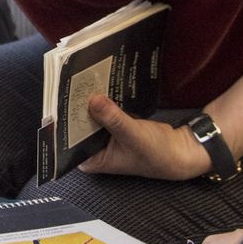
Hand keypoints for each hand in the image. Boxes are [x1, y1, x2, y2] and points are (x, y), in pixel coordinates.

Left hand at [77, 95, 211, 179]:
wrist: (179, 150)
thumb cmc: (158, 154)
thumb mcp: (133, 135)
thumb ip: (113, 119)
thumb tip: (94, 101)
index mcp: (92, 160)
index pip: (69, 141)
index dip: (66, 122)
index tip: (63, 102)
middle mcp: (94, 149)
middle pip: (78, 125)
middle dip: (78, 109)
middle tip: (73, 87)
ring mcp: (103, 137)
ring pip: (90, 116)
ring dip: (90, 103)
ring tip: (83, 83)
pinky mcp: (113, 125)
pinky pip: (103, 111)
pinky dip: (103, 102)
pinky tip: (99, 86)